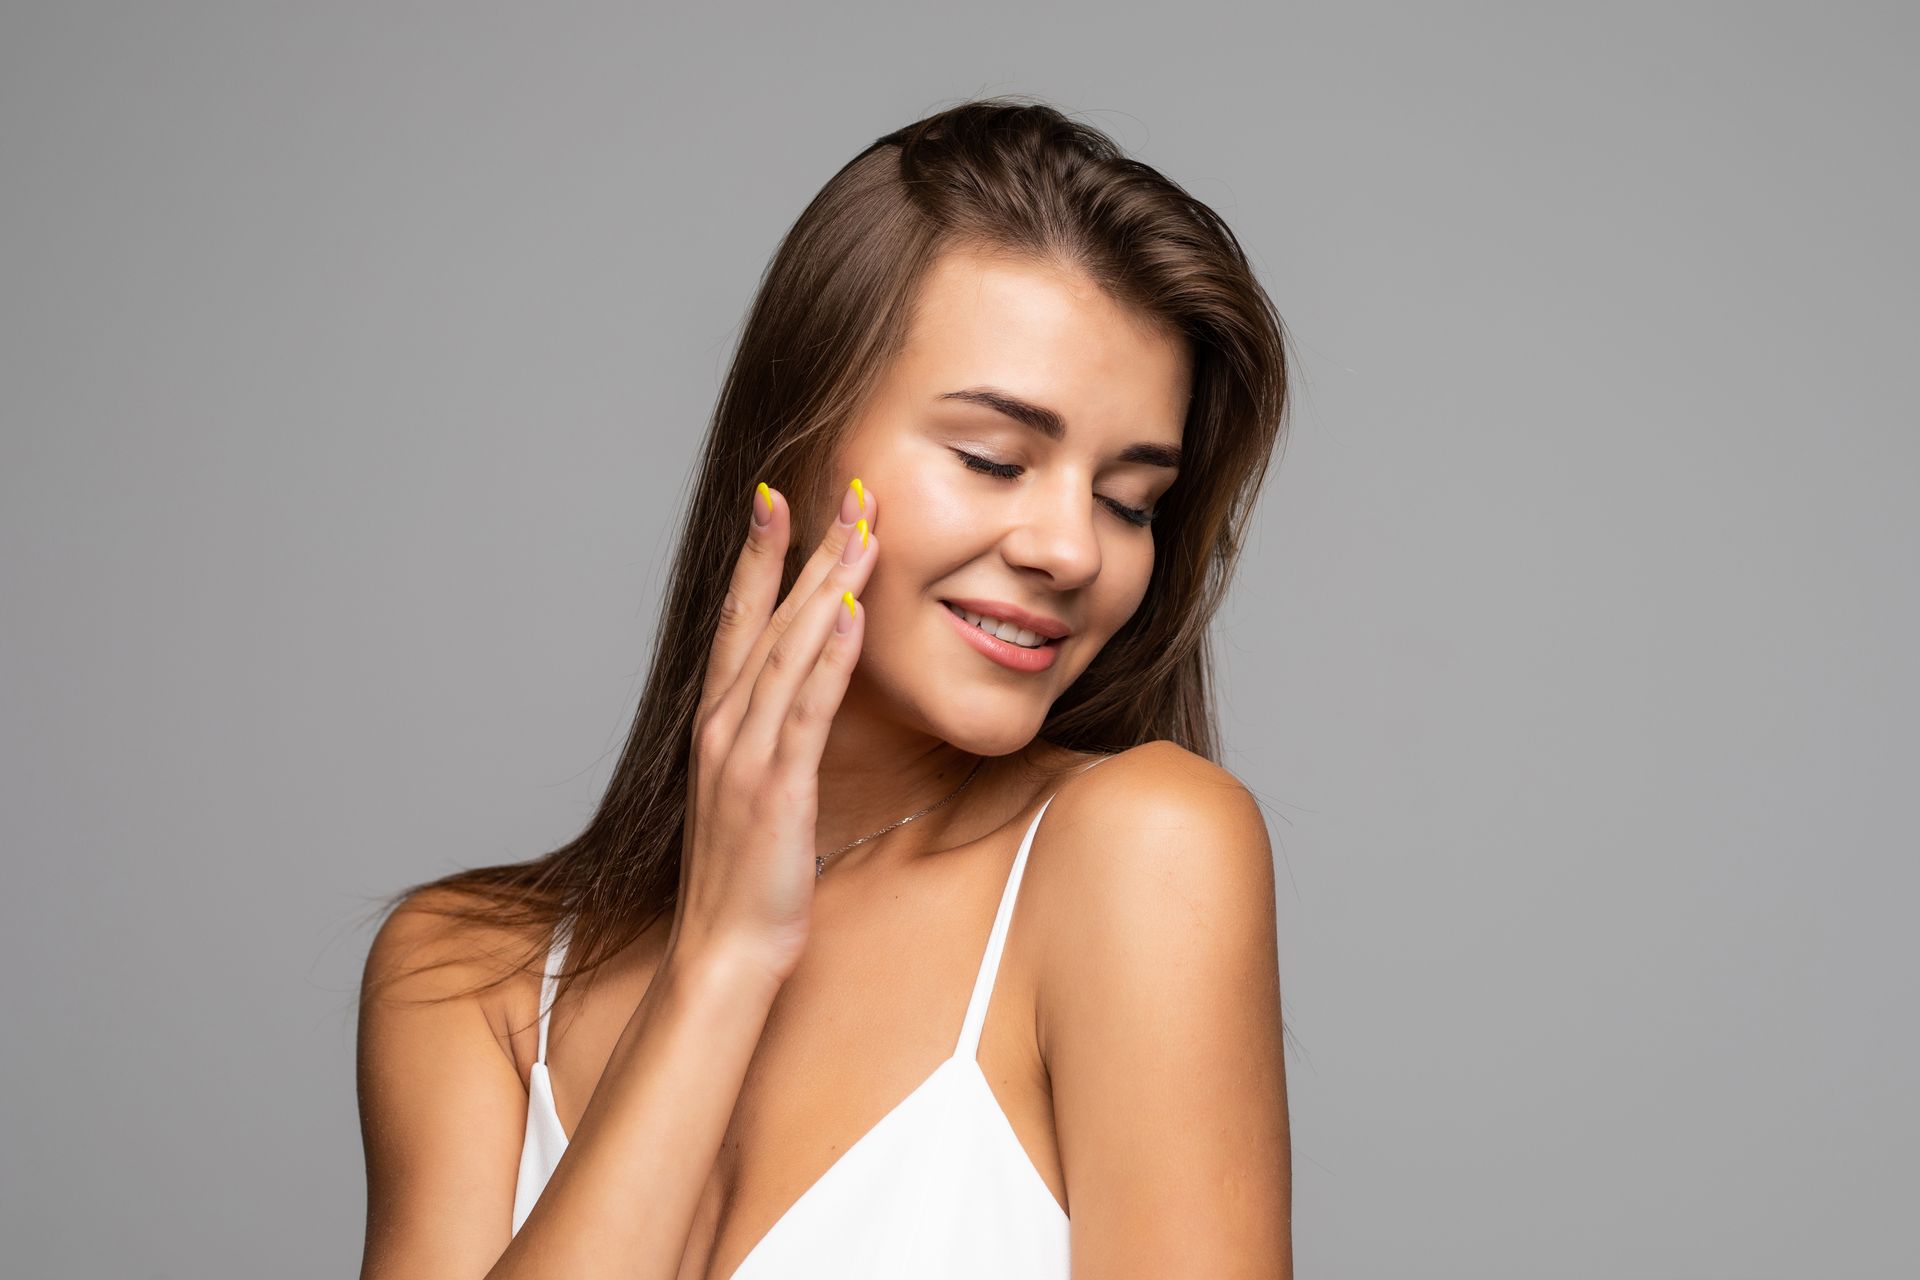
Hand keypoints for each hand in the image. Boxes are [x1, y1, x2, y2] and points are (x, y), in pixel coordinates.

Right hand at [670, 478, 877, 982]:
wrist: (723, 951)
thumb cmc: (746, 876)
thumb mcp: (757, 790)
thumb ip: (773, 736)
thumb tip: (804, 695)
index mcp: (717, 722)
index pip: (738, 619)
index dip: (757, 555)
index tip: (778, 495)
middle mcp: (722, 725)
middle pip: (766, 617)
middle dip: (806, 548)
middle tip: (843, 487)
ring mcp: (744, 754)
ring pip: (788, 650)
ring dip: (827, 584)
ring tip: (861, 528)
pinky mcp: (775, 787)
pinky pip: (805, 709)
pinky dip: (829, 657)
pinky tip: (852, 613)